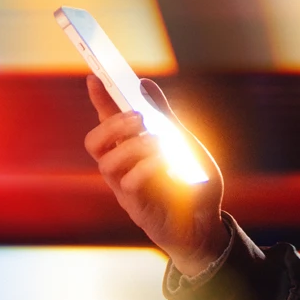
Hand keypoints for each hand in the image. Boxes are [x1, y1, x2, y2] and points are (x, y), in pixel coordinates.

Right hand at [84, 75, 228, 275]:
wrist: (205, 223)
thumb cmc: (192, 182)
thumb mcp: (184, 142)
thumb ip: (163, 116)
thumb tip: (144, 84)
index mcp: (131, 148)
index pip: (107, 120)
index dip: (99, 99)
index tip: (95, 76)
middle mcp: (122, 167)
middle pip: (94, 142)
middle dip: (112, 124)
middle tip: (138, 117)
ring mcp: (125, 188)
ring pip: (106, 162)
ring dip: (132, 145)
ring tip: (158, 141)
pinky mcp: (136, 207)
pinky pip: (128, 183)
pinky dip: (146, 166)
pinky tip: (165, 164)